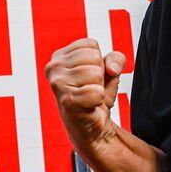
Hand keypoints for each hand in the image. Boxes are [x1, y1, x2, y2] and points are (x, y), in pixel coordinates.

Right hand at [46, 39, 124, 153]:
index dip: (98, 61)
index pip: (91, 44)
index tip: (90, 76)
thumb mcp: (109, 70)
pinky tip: (89, 105)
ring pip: (96, 73)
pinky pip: (97, 92)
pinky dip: (99, 100)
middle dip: (99, 74)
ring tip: (88, 97)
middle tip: (89, 88)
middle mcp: (54, 67)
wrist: (93, 127)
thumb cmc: (96, 95)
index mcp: (60, 56)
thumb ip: (116, 58)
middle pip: (94, 57)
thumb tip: (112, 69)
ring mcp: (58, 84)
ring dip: (99, 87)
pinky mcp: (67, 101)